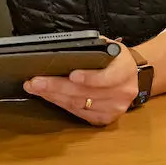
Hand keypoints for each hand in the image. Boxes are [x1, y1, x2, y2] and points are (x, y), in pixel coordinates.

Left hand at [22, 43, 138, 125]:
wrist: (129, 75)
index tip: (72, 75)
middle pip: (85, 93)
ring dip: (54, 96)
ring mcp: (115, 108)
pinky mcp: (106, 118)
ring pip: (79, 104)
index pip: (107, 78)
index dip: (89, 78)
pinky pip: (80, 113)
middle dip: (56, 86)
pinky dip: (61, 104)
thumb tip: (62, 49)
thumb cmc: (112, 57)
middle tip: (35, 82)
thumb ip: (90, 48)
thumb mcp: (106, 46)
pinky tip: (49, 96)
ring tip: (36, 88)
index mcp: (124, 70)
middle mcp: (122, 92)